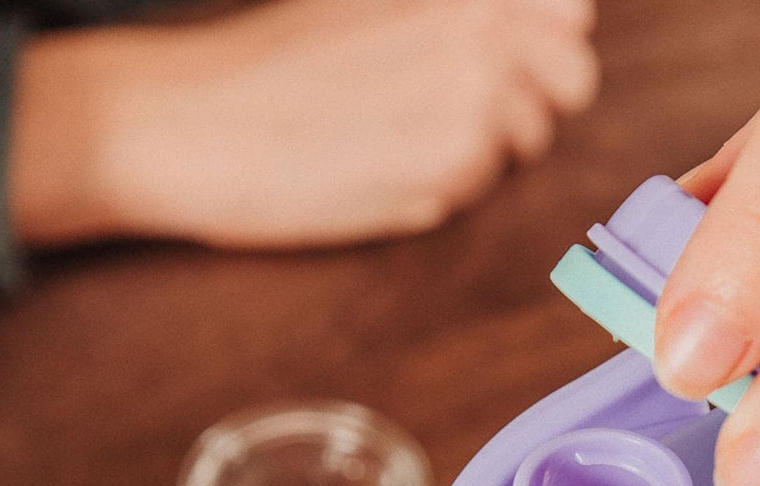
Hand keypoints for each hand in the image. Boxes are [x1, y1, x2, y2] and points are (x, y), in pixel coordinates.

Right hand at [10, 0, 597, 247]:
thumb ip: (454, 16)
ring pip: (523, 146)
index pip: (571, 13)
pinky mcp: (448, 170)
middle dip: (534, 106)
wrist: (186, 122)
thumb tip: (556, 21)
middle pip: (573, 82)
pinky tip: (373, 172)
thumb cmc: (263, 65)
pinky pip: (476, 193)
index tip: (507, 64)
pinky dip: (438, 191)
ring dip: (477, 155)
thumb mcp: (362, 6)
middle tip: (461, 117)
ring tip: (392, 142)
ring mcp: (471, 102)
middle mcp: (478, 33)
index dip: (548, 45)